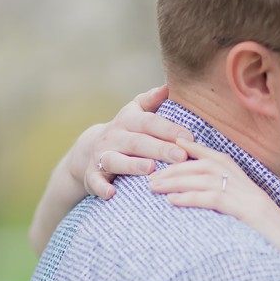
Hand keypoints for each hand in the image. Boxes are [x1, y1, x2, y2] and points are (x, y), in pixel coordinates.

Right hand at [67, 85, 193, 199]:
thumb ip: (152, 100)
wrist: (90, 149)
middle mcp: (114, 136)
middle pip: (137, 141)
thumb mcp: (136, 112)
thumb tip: (170, 85)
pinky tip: (111, 194)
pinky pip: (95, 181)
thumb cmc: (127, 130)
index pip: (150, 122)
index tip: (189, 138)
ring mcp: (102, 155)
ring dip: (132, 165)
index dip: (168, 129)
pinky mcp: (92, 174)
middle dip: (159, 149)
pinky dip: (102, 188)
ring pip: (115, 160)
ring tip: (150, 169)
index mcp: (128, 120)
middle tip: (181, 156)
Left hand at [148, 143, 279, 278]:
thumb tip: (209, 214)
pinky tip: (173, 202)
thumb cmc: (274, 250)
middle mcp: (251, 188)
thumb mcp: (249, 226)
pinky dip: (191, 197)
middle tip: (152, 177)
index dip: (197, 149)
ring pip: (208, 178)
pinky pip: (216, 198)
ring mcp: (251, 199)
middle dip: (177, 168)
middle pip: (208, 166)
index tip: (174, 144)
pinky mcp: (250, 213)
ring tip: (154, 189)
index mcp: (250, 188)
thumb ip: (231, 213)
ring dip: (177, 181)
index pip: (220, 159)